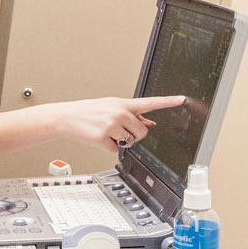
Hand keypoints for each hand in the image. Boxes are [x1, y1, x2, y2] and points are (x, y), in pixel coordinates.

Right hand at [56, 95, 184, 150]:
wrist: (66, 117)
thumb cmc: (87, 111)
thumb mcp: (110, 107)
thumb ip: (130, 114)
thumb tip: (149, 122)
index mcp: (123, 104)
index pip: (150, 102)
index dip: (167, 102)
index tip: (182, 100)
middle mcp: (119, 113)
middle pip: (142, 132)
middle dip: (134, 135)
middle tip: (121, 131)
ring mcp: (111, 125)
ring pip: (130, 142)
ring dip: (122, 141)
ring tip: (107, 132)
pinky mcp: (103, 138)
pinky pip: (115, 149)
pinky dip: (108, 147)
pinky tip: (99, 138)